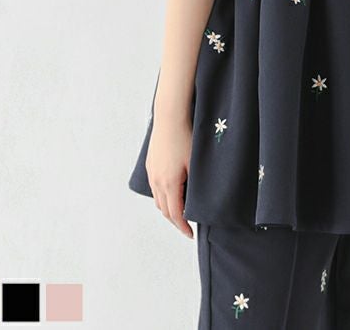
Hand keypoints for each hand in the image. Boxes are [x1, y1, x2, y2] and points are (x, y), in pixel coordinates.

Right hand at [145, 117, 194, 237]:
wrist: (170, 116)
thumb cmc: (186, 137)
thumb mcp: (195, 164)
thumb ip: (195, 185)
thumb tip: (199, 201)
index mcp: (169, 184)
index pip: (175, 214)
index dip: (183, 227)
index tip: (190, 234)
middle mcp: (157, 181)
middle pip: (164, 210)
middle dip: (175, 220)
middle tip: (186, 225)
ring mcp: (152, 172)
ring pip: (158, 199)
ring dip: (168, 207)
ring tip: (180, 209)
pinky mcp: (150, 164)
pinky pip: (155, 187)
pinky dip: (163, 195)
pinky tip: (172, 191)